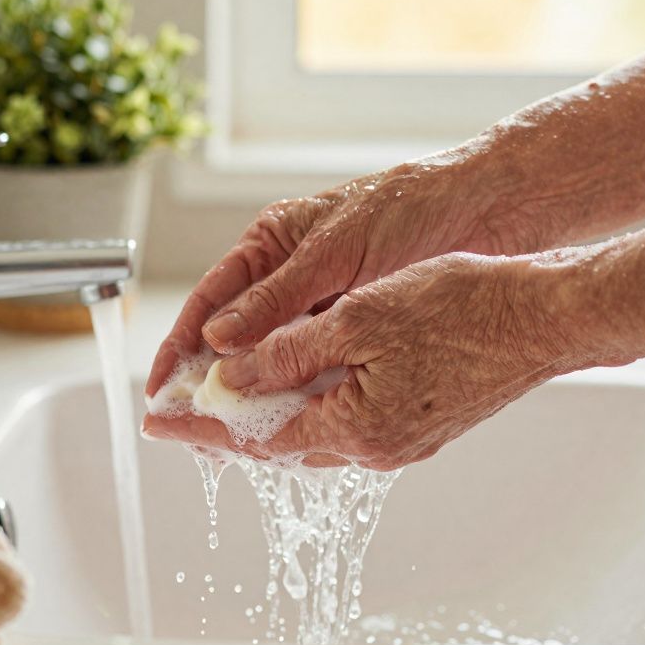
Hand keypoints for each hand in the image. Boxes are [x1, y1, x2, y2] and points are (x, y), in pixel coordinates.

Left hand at [143, 251, 604, 469]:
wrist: (547, 319)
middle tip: (180, 408)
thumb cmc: (464, 309)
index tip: (155, 419)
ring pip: (313, 433)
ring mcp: (402, 441)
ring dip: (267, 414)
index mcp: (355, 427)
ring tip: (225, 395)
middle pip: (279, 444)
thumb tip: (231, 373)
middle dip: (225, 424)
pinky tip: (295, 383)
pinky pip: (346, 423)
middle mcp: (376, 449)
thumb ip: (288, 352)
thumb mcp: (361, 317)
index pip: (253, 434)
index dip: (198, 424)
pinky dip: (309, 406)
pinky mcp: (421, 425)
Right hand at [145, 145, 550, 397]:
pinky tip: (284, 420)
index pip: (210, 299)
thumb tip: (218, 338)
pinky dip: (294, 393)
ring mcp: (320, 306)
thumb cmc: (407, 210)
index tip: (161, 384)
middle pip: (233, 336)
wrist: (483, 209)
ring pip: (271, 358)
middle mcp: (289, 277)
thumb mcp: (335, 253)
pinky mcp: (354, 328)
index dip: (181, 343)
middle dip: (209, 379)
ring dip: (251, 393)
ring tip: (227, 434)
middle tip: (187, 424)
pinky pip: (312, 367)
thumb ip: (279, 297)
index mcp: (271, 243)